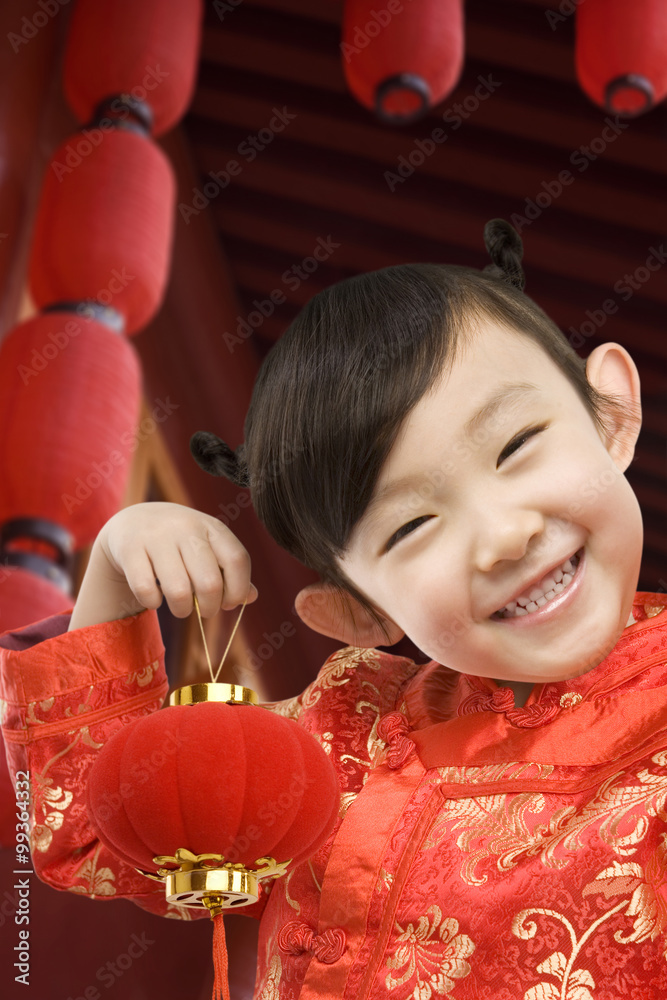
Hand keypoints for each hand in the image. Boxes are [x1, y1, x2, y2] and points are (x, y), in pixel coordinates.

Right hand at [97, 502, 257, 618]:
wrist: (133, 521)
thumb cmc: (180, 542)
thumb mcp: (208, 548)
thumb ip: (230, 572)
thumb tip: (250, 598)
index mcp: (211, 527)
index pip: (237, 560)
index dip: (238, 589)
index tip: (229, 603)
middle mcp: (186, 527)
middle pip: (210, 581)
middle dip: (210, 607)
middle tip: (205, 612)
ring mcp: (156, 536)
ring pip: (179, 590)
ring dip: (183, 610)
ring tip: (181, 609)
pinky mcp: (130, 549)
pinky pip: (146, 589)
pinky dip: (153, 603)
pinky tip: (155, 599)